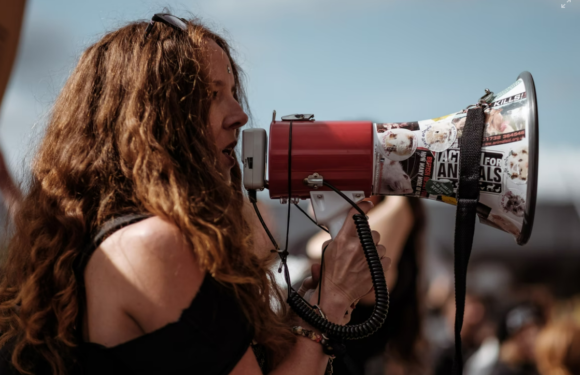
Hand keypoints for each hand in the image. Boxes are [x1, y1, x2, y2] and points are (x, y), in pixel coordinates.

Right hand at [311, 202, 390, 321]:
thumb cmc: (330, 274)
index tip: (367, 203)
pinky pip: (386, 258)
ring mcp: (368, 258)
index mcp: (343, 239)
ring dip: (374, 251)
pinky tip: (370, 266)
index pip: (356, 215)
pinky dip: (380, 262)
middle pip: (372, 232)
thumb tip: (347, 229)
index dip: (363, 206)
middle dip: (367, 238)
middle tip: (360, 246)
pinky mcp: (377, 269)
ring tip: (364, 260)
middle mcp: (357, 246)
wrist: (336, 293)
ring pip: (380, 246)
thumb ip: (339, 237)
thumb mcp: (328, 250)